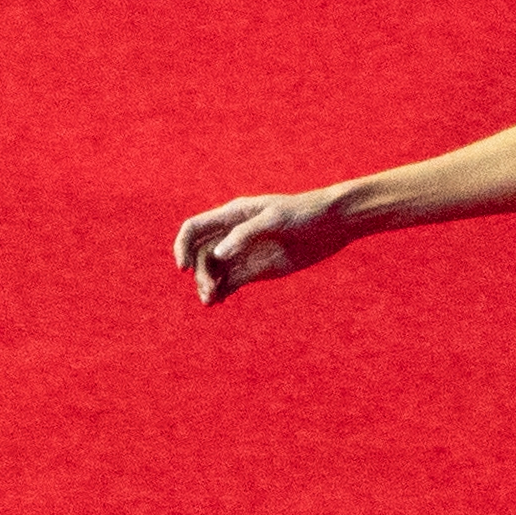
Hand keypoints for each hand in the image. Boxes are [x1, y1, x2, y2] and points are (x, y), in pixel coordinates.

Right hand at [172, 190, 351, 303]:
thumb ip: (245, 234)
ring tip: (210, 302)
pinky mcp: (257, 269)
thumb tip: (219, 255)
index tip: (183, 269)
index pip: (194, 229)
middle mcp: (233, 234)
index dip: (182, 247)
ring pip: (215, 271)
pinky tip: (219, 301)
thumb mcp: (274, 219)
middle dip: (200, 273)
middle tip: (209, 292)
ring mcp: (244, 253)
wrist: (333, 224)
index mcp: (233, 215)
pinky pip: (231, 281)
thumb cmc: (304, 213)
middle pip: (202, 255)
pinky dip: (222, 291)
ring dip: (208, 285)